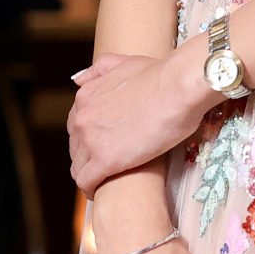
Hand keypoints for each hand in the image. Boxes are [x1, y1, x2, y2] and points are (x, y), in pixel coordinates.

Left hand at [70, 48, 212, 194]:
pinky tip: (99, 191)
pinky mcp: (104, 161)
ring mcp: (91, 140)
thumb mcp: (124, 62)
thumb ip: (98, 70)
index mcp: (85, 96)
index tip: (103, 143)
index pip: (76, 125)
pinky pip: (86, 182)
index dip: (90, 136)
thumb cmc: (161, 73)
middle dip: (88, 155)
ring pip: (78, 167)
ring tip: (105, 179)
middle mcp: (82, 118)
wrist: (179, 86)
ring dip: (90, 173)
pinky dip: (91, 189)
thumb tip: (78, 79)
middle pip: (75, 147)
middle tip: (109, 161)